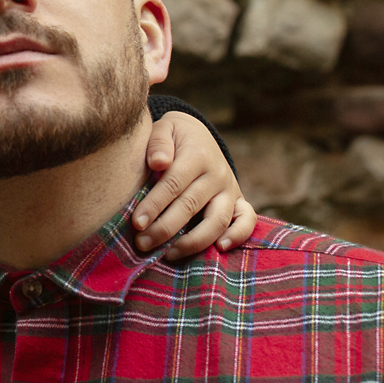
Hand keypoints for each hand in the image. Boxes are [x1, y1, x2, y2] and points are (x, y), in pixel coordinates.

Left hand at [130, 112, 257, 260]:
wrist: (199, 135)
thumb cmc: (173, 138)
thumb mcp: (164, 129)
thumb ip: (158, 142)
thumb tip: (158, 162)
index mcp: (196, 154)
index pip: (173, 184)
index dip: (154, 205)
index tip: (136, 223)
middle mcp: (217, 173)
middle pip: (191, 206)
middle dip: (164, 228)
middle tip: (142, 244)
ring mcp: (230, 189)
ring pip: (217, 220)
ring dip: (193, 241)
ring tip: (169, 254)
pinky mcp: (239, 201)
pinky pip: (247, 221)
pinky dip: (238, 236)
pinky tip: (219, 249)